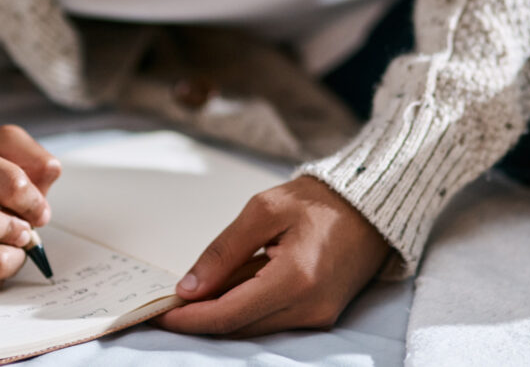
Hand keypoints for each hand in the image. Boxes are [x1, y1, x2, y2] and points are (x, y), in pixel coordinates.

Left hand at [154, 175, 390, 336]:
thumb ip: (224, 251)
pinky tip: (229, 288)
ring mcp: (318, 316)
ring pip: (254, 327)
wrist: (369, 209)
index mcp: (296, 278)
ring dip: (221, 314)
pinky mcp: (320, 316)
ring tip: (196, 291)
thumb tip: (189, 287)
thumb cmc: (318, 201)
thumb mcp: (263, 211)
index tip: (160, 312)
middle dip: (200, 319)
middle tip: (167, 306)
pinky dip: (245, 308)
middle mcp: (310, 308)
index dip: (190, 318)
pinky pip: (272, 320)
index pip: (230, 314)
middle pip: (239, 328)